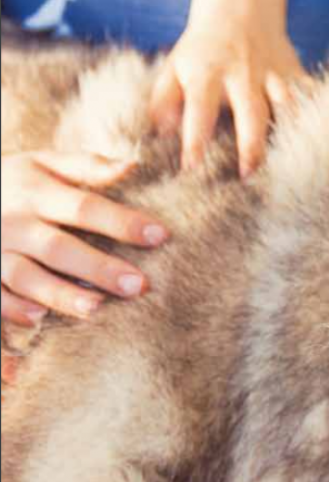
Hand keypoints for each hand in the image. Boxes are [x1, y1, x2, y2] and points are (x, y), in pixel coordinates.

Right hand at [1, 152, 168, 324]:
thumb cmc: (14, 181)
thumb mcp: (42, 163)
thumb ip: (87, 166)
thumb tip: (135, 166)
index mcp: (36, 192)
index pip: (85, 207)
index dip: (122, 222)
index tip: (161, 235)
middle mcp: (14, 222)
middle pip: (59, 247)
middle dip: (99, 268)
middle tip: (139, 285)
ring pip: (25, 276)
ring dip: (60, 294)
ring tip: (97, 308)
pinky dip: (11, 308)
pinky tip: (38, 319)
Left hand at [149, 0, 308, 178]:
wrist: (240, 4)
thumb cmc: (203, 47)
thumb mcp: (175, 65)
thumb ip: (164, 100)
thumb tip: (160, 134)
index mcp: (207, 72)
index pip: (199, 109)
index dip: (195, 139)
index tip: (191, 168)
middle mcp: (242, 72)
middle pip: (250, 112)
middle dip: (251, 145)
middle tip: (248, 175)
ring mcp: (272, 71)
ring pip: (287, 103)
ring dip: (288, 133)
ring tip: (289, 163)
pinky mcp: (294, 70)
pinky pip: (310, 92)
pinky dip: (318, 111)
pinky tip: (321, 136)